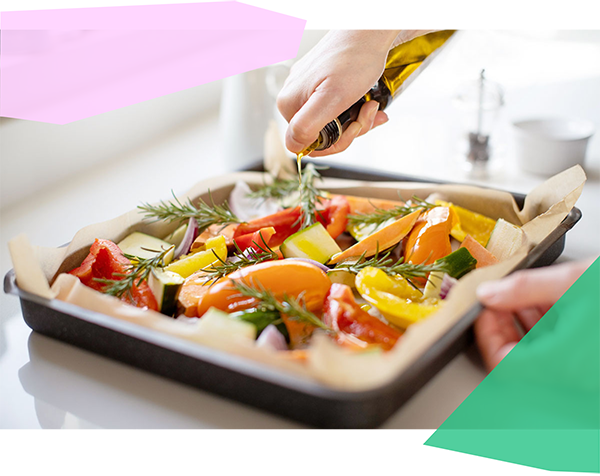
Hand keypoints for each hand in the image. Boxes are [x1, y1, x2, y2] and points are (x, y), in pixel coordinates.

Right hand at [277, 29, 435, 155]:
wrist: (368, 32)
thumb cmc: (354, 60)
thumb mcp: (331, 99)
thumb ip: (306, 125)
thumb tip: (292, 147)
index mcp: (290, 105)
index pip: (306, 144)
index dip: (334, 143)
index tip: (352, 128)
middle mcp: (294, 98)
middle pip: (321, 135)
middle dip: (349, 130)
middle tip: (366, 113)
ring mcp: (307, 91)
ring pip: (331, 124)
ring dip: (356, 120)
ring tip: (370, 105)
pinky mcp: (320, 85)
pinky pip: (336, 109)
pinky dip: (355, 110)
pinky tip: (367, 102)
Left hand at [474, 258, 594, 370]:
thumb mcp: (572, 281)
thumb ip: (524, 288)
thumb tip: (489, 293)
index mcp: (563, 362)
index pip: (501, 363)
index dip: (486, 334)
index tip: (484, 309)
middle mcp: (573, 374)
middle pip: (515, 359)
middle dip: (502, 325)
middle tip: (501, 300)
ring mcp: (582, 371)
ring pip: (535, 355)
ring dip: (522, 325)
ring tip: (524, 297)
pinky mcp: (590, 361)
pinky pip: (556, 353)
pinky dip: (544, 329)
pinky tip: (547, 304)